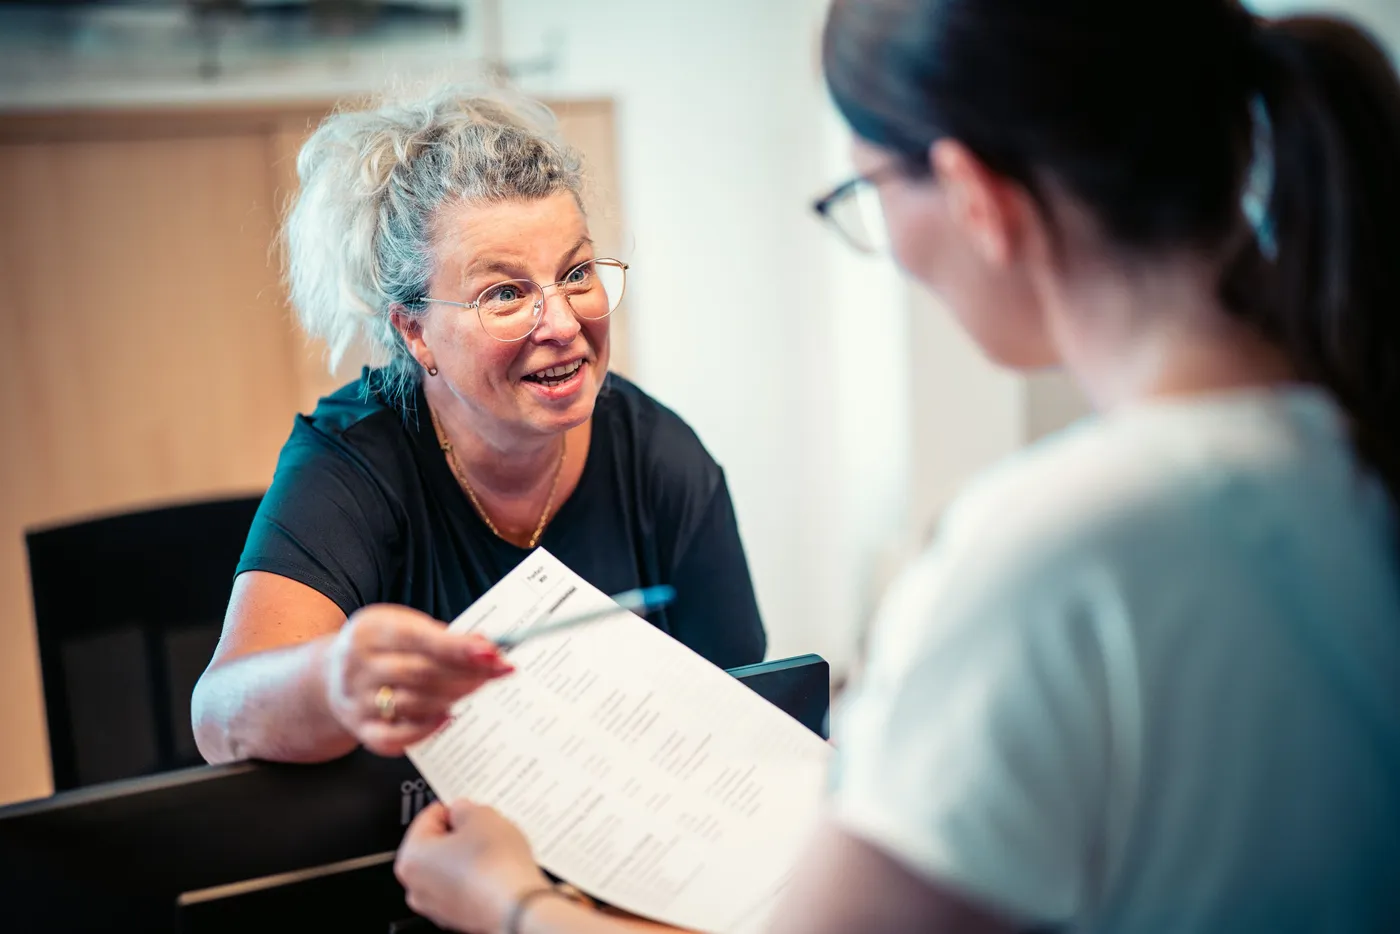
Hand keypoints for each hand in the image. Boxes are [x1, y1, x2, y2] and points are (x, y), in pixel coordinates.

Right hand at [324, 604, 514, 755]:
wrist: (330, 675)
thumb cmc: (381, 648)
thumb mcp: (402, 626)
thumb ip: (441, 637)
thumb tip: (486, 649)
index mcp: (370, 631)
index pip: (418, 639)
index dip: (458, 647)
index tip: (493, 653)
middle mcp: (358, 667)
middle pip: (421, 674)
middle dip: (467, 673)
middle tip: (498, 670)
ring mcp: (357, 702)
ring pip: (414, 705)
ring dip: (454, 697)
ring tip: (477, 686)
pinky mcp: (361, 731)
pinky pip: (396, 739)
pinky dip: (426, 730)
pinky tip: (447, 717)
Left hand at [395, 800, 548, 932]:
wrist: (518, 908)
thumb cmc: (495, 868)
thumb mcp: (482, 817)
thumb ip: (464, 808)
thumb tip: (461, 811)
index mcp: (411, 858)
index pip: (428, 817)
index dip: (453, 808)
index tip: (468, 807)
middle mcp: (417, 886)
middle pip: (437, 845)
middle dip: (460, 834)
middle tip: (484, 829)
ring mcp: (437, 905)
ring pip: (451, 867)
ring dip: (469, 855)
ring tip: (494, 850)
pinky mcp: (459, 915)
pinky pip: (464, 886)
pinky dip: (477, 876)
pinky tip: (497, 870)